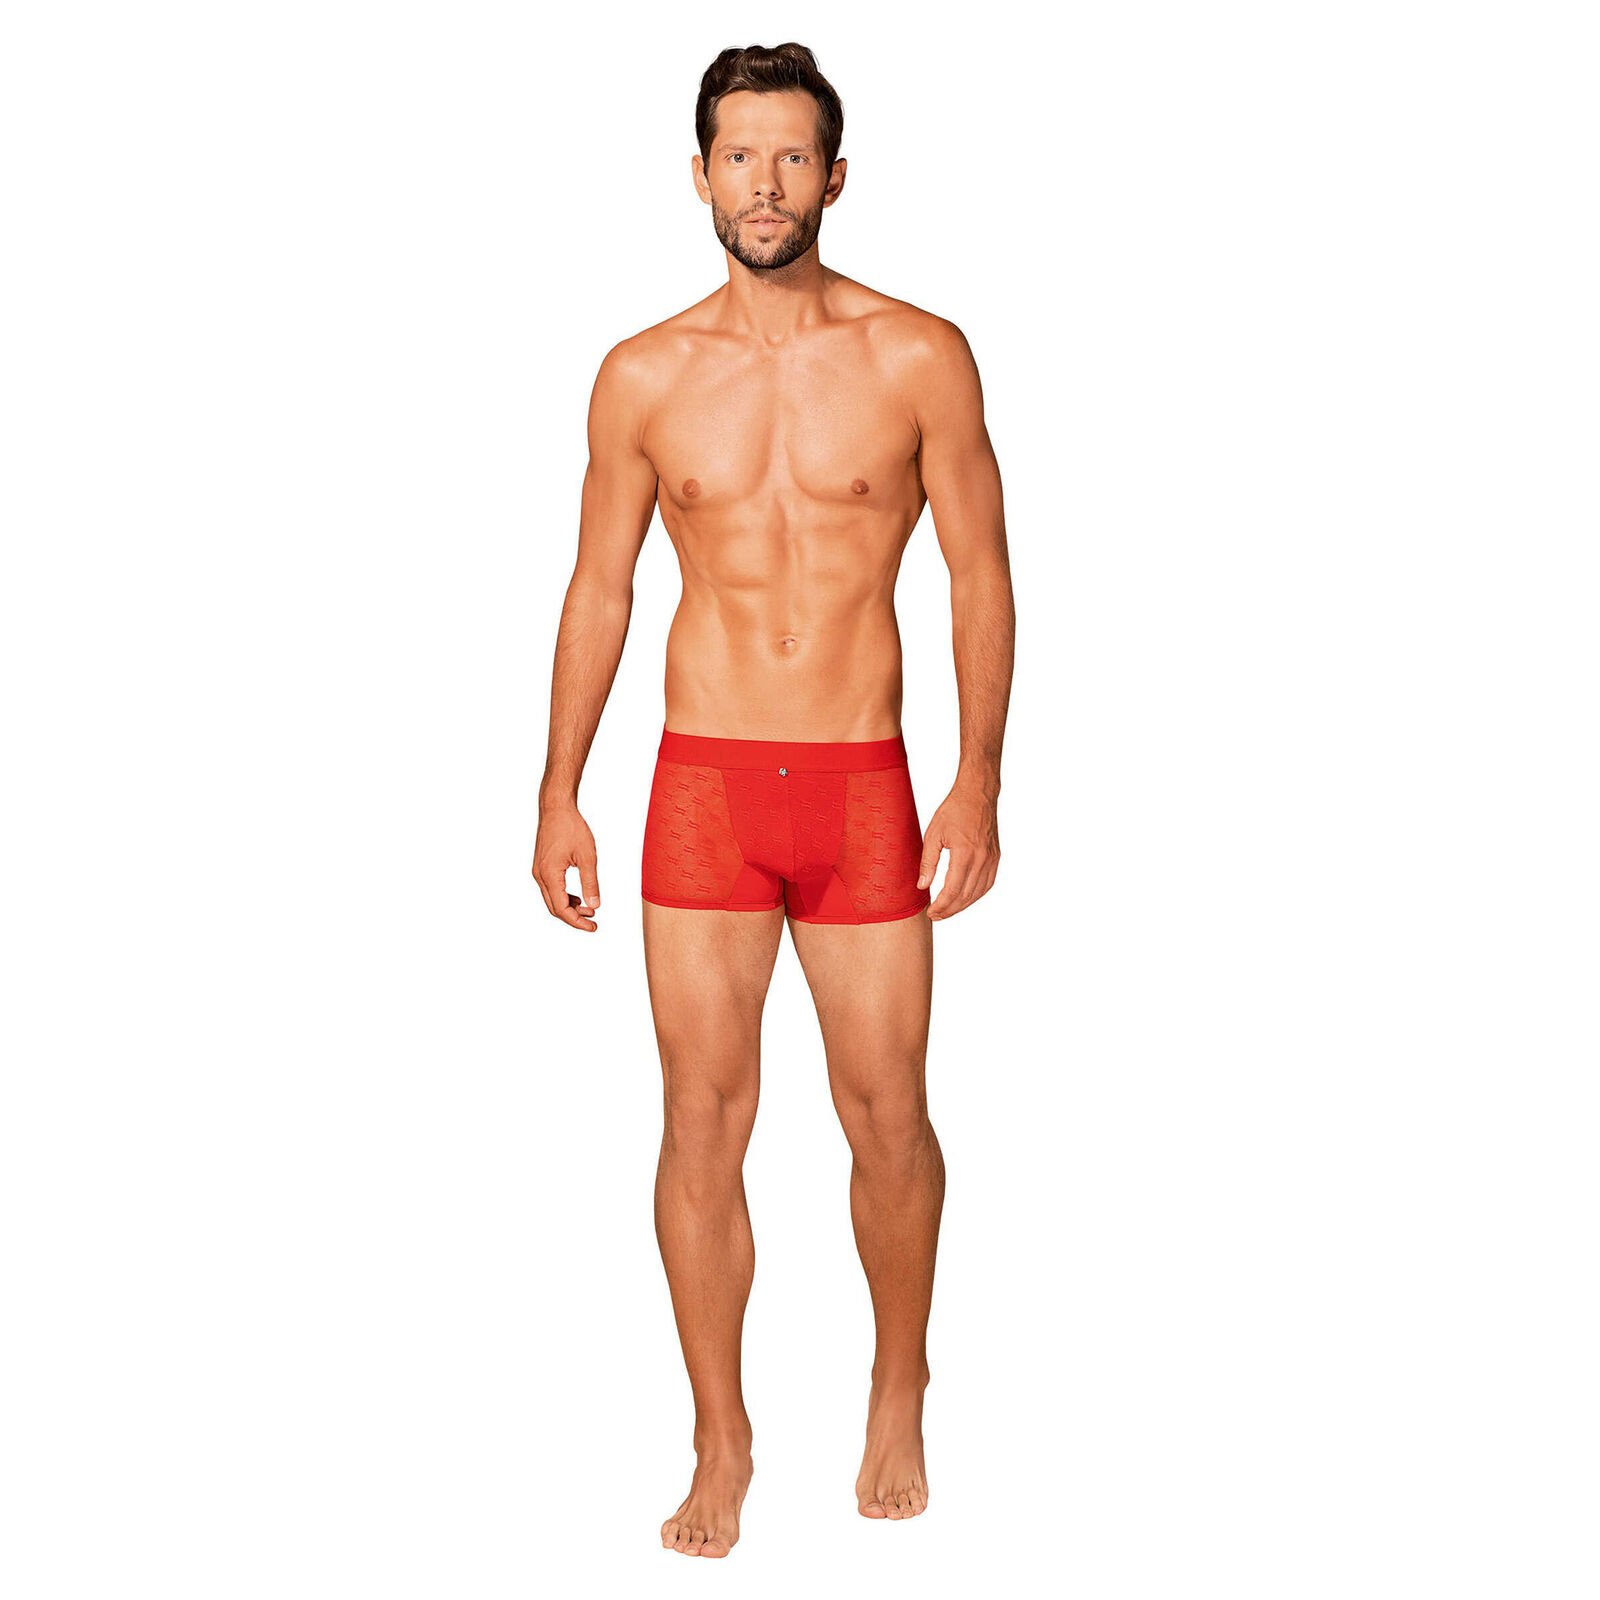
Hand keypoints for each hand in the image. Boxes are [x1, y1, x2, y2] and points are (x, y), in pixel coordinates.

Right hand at [532, 805, 600, 930]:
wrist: (556, 807)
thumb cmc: (571, 827)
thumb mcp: (587, 857)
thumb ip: (590, 883)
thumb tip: (594, 905)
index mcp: (549, 875)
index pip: (562, 909)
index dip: (577, 922)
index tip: (593, 926)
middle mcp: (540, 875)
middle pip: (554, 908)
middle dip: (574, 918)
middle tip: (593, 922)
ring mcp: (539, 871)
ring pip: (552, 899)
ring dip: (569, 908)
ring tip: (589, 909)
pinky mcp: (541, 866)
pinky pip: (551, 889)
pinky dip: (564, 897)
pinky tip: (578, 897)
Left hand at [917, 781, 1000, 919]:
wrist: (978, 795)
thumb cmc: (954, 810)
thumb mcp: (933, 834)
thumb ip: (928, 862)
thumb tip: (922, 885)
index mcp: (965, 853)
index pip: (952, 890)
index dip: (941, 906)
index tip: (931, 912)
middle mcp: (982, 859)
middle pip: (966, 896)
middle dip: (950, 910)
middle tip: (936, 916)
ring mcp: (992, 859)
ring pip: (978, 893)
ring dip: (963, 906)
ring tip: (948, 910)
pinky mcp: (996, 857)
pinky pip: (988, 883)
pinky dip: (976, 895)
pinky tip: (965, 898)